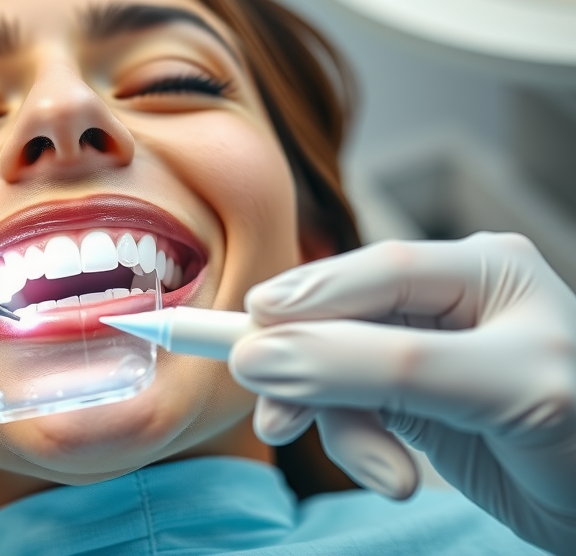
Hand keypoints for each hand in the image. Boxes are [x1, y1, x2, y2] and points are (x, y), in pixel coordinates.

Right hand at [230, 232, 575, 553]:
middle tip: (275, 419)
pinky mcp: (410, 398)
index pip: (379, 270)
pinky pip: (353, 408)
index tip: (249, 326)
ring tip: (384, 474)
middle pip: (346, 321)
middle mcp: (450, 300)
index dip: (310, 295)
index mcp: (483, 269)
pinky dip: (359, 445)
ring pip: (339, 370)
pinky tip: (392, 474)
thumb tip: (265, 356)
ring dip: (344, 427)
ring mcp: (428, 351)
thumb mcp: (496, 391)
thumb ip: (377, 368)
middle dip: (316, 376)